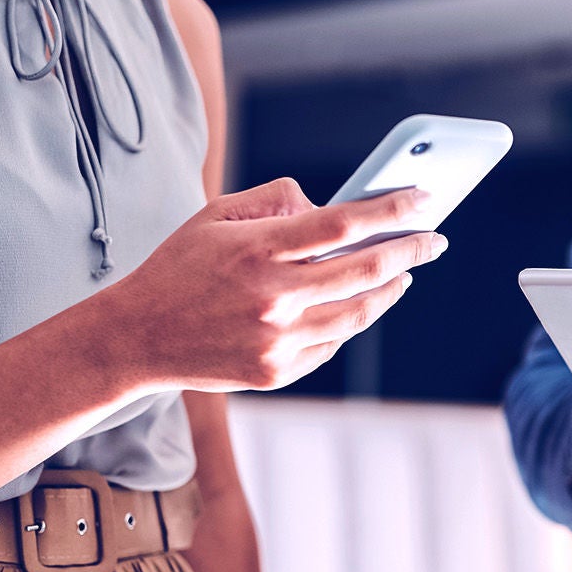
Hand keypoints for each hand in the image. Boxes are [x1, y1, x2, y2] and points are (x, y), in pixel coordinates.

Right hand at [102, 178, 446, 392]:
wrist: (136, 337)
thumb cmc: (180, 267)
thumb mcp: (217, 214)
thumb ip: (276, 201)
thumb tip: (330, 205)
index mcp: (258, 249)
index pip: (344, 222)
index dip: (392, 210)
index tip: (426, 200)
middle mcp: (273, 297)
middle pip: (365, 271)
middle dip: (411, 251)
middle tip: (435, 240)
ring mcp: (277, 340)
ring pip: (358, 313)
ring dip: (390, 290)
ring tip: (405, 273)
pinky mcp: (277, 371)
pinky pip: (333, 342)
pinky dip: (352, 320)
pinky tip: (361, 303)